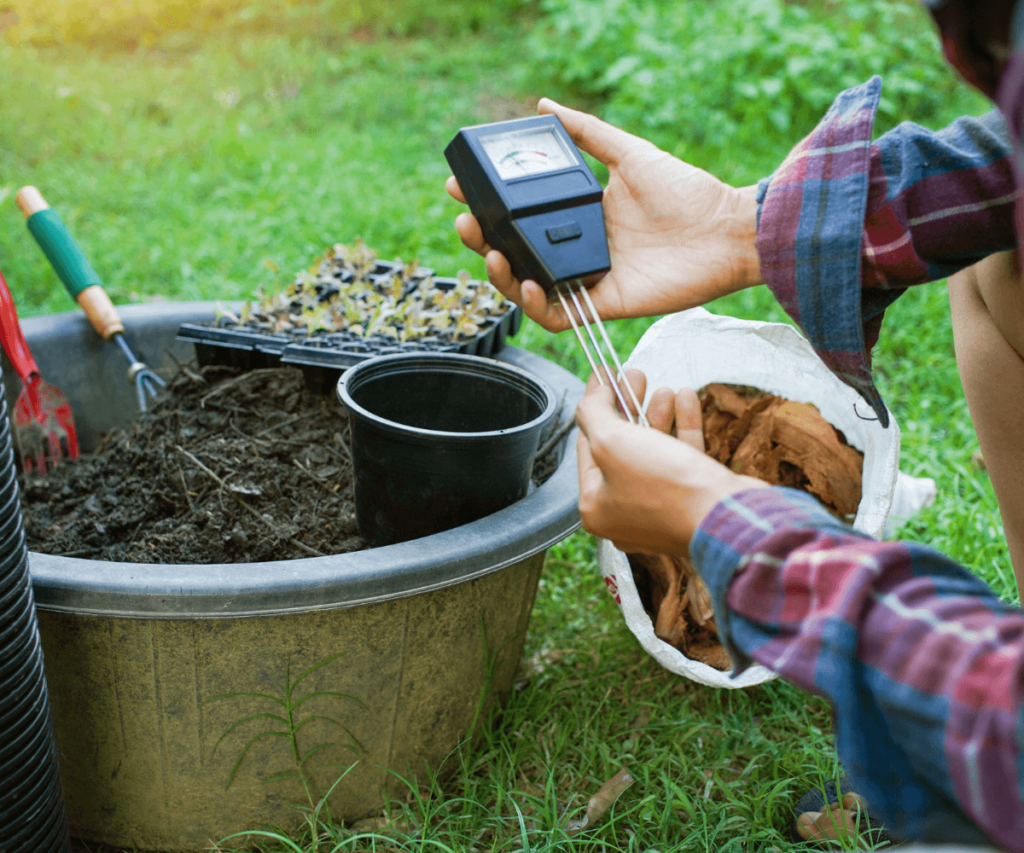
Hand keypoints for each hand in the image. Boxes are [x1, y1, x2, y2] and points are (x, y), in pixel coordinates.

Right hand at [446, 99, 761, 332]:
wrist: (727, 231)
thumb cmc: (687, 193)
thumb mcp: (630, 154)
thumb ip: (589, 133)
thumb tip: (544, 106)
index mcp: (578, 215)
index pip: (521, 215)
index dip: (488, 205)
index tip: (462, 187)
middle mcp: (577, 248)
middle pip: (515, 252)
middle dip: (483, 239)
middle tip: (466, 220)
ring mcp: (588, 279)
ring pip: (527, 287)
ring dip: (500, 274)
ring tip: (490, 251)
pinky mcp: (603, 304)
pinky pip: (558, 316)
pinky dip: (536, 306)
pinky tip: (527, 284)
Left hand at [574, 369, 764, 553]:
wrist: (727, 517)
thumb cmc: (664, 486)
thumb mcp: (612, 441)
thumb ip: (593, 413)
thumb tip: (592, 394)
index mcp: (596, 505)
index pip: (586, 446)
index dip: (596, 406)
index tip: (605, 377)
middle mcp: (624, 512)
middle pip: (620, 447)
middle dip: (629, 407)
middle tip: (635, 377)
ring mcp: (660, 509)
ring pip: (653, 451)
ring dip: (658, 415)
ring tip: (664, 388)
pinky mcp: (691, 502)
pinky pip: (681, 460)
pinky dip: (683, 428)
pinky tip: (686, 399)